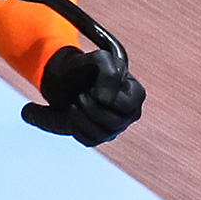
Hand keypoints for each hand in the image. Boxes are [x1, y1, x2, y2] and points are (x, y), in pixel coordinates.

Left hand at [21, 46, 143, 146]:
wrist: (64, 77)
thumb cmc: (86, 67)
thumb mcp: (99, 59)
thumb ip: (109, 72)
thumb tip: (107, 99)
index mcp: (136, 94)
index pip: (126, 105)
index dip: (105, 96)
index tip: (93, 86)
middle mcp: (129, 114)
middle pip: (114, 123)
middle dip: (90, 107)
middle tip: (81, 94)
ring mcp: (115, 128)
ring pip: (100, 134)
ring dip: (80, 116)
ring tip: (76, 102)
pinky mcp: (99, 137)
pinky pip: (88, 140)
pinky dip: (75, 126)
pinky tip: (73, 113)